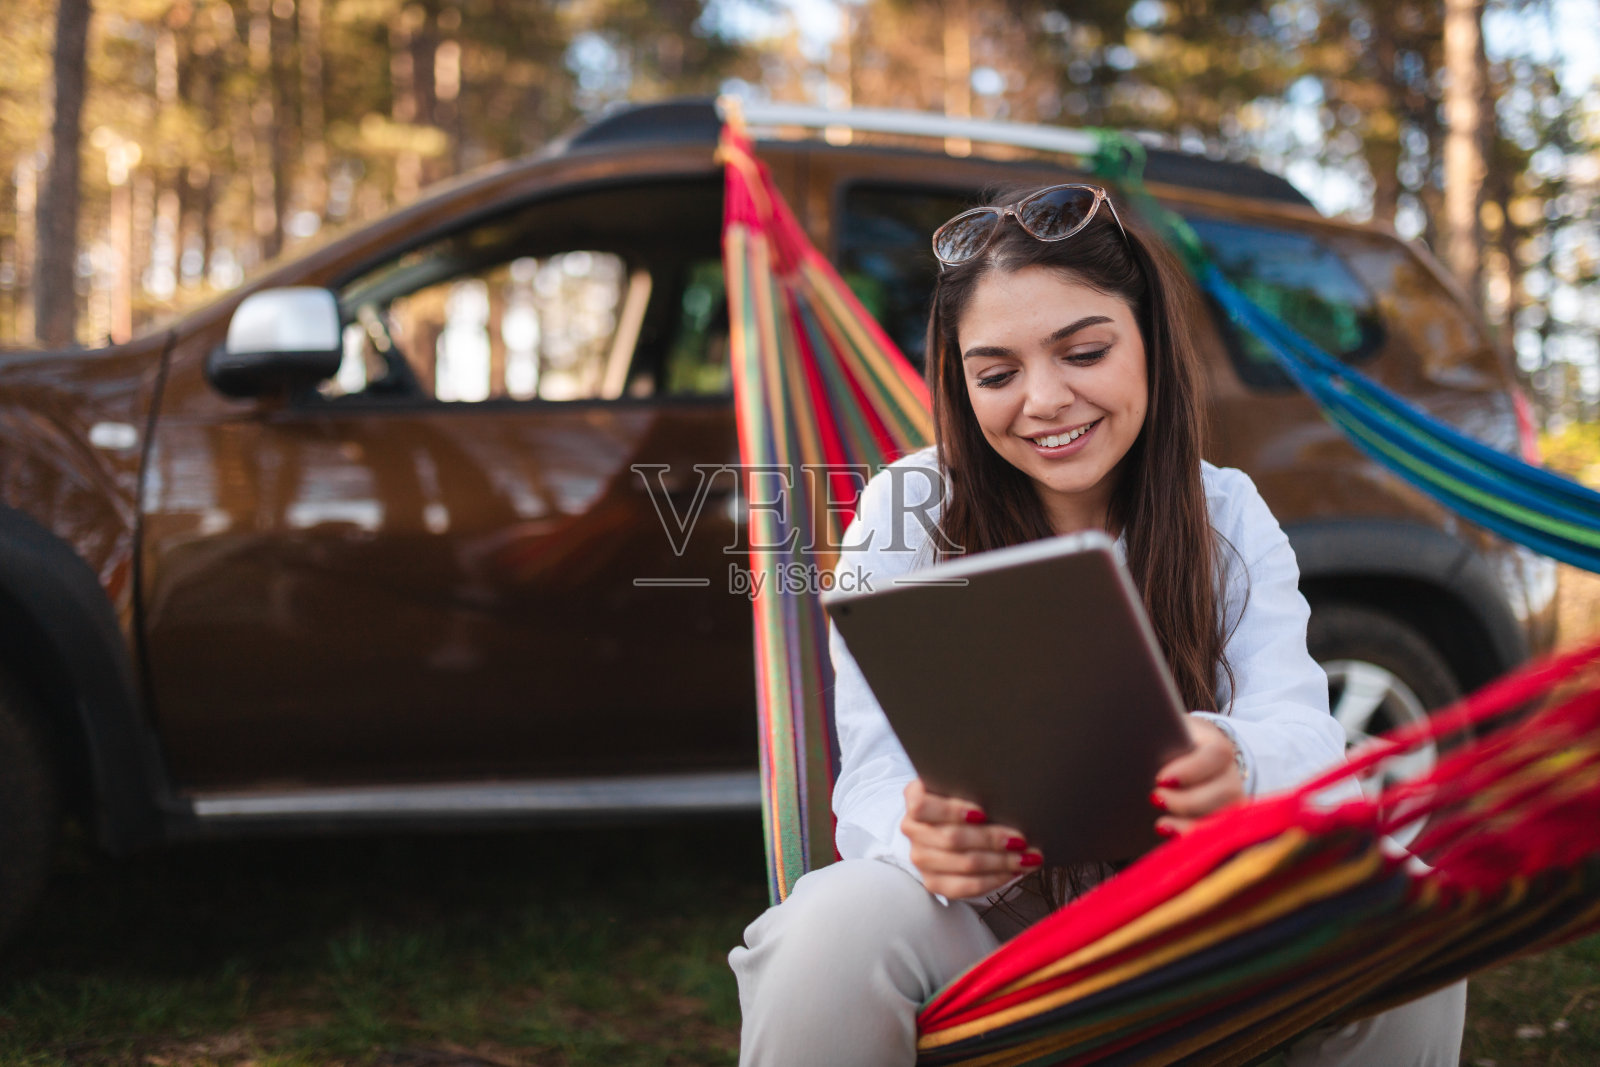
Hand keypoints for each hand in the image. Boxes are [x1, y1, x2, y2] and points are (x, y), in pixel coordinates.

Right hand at [901, 778, 1041, 898]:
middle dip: (992, 839)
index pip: (922, 806)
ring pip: (964, 863)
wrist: (947, 823)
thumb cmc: (961, 800)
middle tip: (1020, 840)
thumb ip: (972, 787)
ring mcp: (920, 858)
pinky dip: (994, 879)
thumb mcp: (961, 785)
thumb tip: (1008, 799)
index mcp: (914, 798)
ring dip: (1000, 862)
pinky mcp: (933, 881)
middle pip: (952, 838)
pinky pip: (966, 886)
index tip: (982, 813)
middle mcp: (912, 829)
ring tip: (1025, 857)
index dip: (952, 811)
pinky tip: (1012, 872)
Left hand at [1150, 717, 1245, 836]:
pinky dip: (1194, 842)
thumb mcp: (1165, 734)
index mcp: (1217, 747)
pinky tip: (1170, 838)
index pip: (1217, 754)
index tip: (1161, 779)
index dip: (1191, 769)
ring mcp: (1233, 803)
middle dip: (1187, 801)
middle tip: (1154, 800)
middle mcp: (1231, 775)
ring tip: (1159, 825)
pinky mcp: (1226, 825)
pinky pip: (1218, 838)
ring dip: (1191, 826)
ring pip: (1225, 818)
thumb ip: (1155, 734)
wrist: (1183, 762)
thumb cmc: (1169, 746)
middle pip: (1225, 791)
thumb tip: (1124, 740)